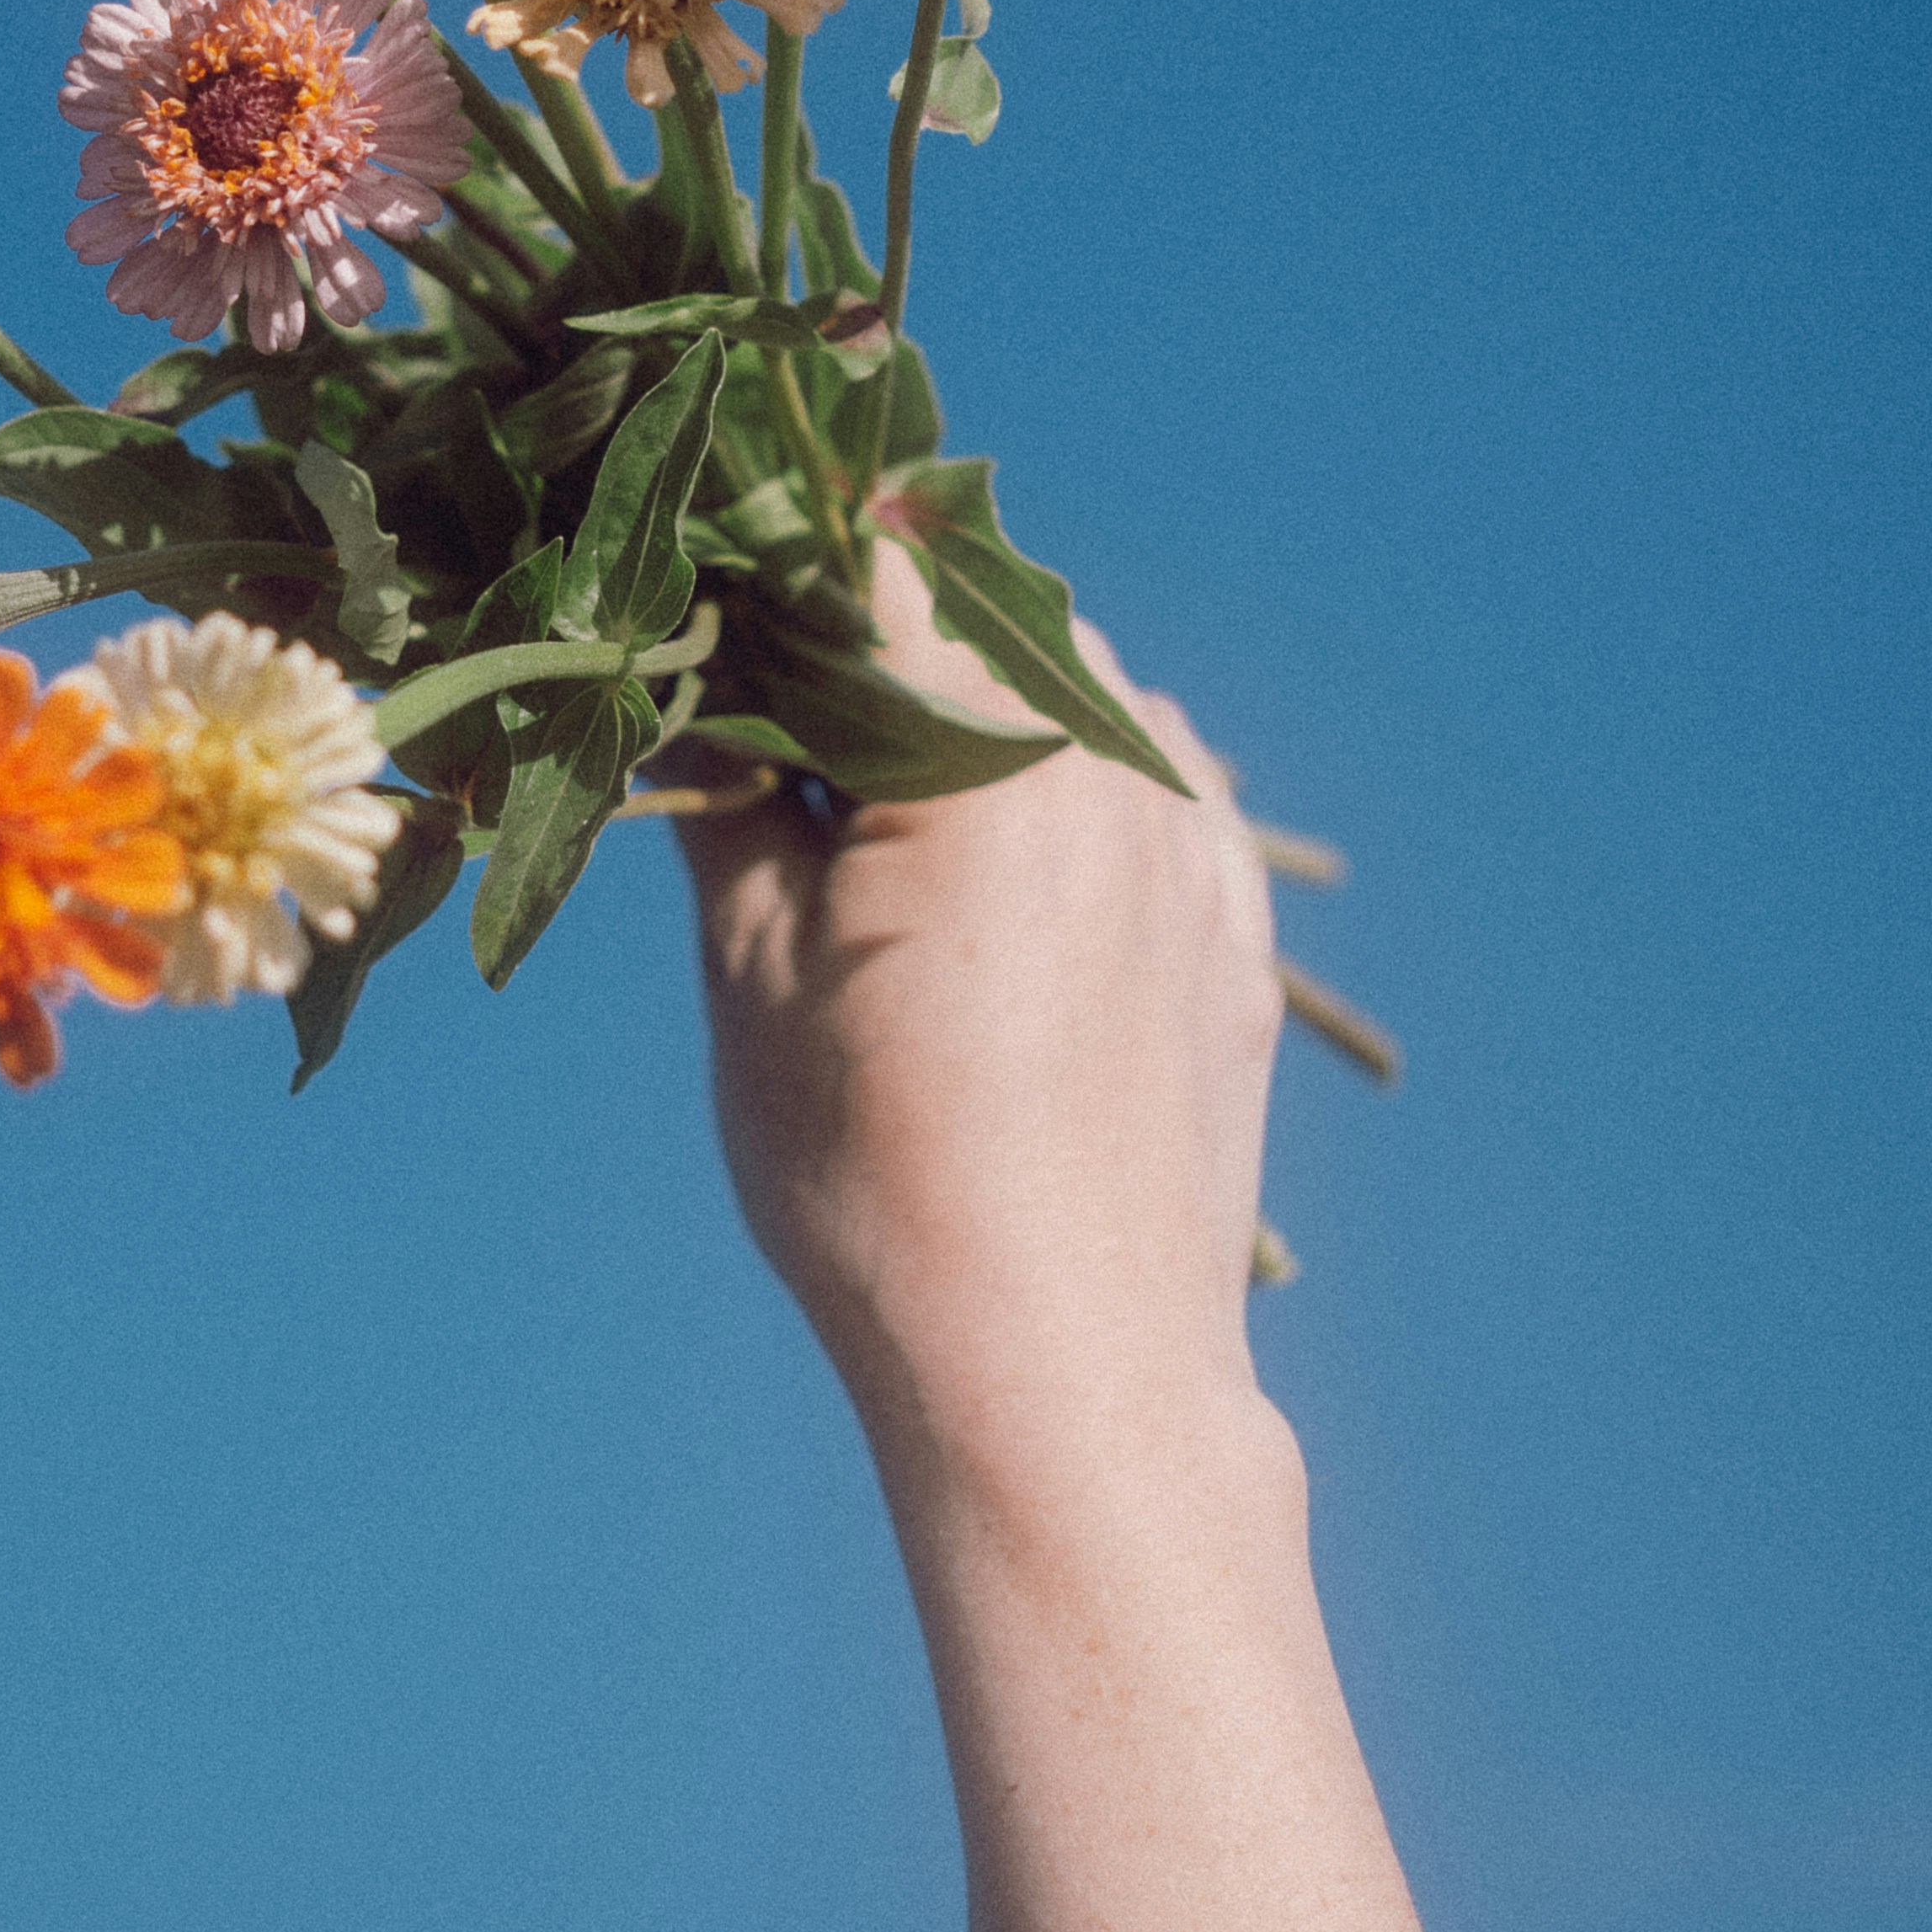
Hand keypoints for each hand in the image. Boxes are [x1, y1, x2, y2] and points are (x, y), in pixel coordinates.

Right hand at [676, 551, 1287, 1496]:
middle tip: (775, 709)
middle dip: (876, 633)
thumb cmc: (872, 1178)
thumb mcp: (751, 974)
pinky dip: (1074, 782)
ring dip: (983, 703)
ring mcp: (1199, 848)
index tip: (708, 589)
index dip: (777, 561)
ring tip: (886, 796)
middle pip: (984, 617)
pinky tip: (1006, 848)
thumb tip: (694, 695)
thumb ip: (728, 800)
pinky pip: (1160, 785)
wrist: (1061, 1369)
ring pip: (1080, 692)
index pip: (872, 570)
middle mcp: (1119, 769)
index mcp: (988, 755)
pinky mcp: (1238, 931)